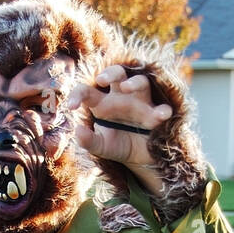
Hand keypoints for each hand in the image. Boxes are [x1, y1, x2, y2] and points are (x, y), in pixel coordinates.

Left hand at [67, 65, 172, 195]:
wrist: (140, 159)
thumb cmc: (118, 145)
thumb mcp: (101, 146)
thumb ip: (88, 141)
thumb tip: (77, 130)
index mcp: (103, 103)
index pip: (87, 91)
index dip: (77, 95)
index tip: (70, 107)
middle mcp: (122, 97)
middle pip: (117, 73)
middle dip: (110, 73)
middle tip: (101, 79)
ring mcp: (141, 103)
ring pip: (141, 82)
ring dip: (135, 82)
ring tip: (127, 87)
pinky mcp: (157, 114)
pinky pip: (162, 108)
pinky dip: (162, 110)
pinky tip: (162, 114)